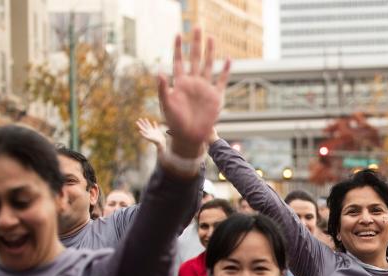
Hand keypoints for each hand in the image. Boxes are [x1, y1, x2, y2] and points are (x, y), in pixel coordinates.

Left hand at [135, 118, 166, 150]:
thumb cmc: (155, 141)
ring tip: (145, 119)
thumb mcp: (149, 138)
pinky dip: (155, 124)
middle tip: (139, 119)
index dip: (139, 125)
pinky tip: (154, 122)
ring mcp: (153, 131)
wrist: (161, 143)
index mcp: (147, 133)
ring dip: (147, 122)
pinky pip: (155, 127)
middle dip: (142, 123)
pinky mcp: (157, 131)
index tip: (136, 121)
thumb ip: (144, 135)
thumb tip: (139, 131)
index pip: (142, 128)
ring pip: (149, 126)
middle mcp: (149, 132)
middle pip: (145, 126)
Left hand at [158, 28, 229, 159]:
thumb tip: (159, 71)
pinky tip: (228, 59)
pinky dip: (225, 70)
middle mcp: (193, 82)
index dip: (178, 48)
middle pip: (195, 58)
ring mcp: (204, 88)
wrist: (189, 136)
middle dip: (195, 43)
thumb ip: (162, 88)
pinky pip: (221, 81)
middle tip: (197, 27)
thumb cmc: (174, 122)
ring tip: (211, 37)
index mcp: (180, 82)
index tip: (178, 34)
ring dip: (210, 52)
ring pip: (208, 66)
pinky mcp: (215, 97)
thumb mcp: (165, 104)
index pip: (178, 61)